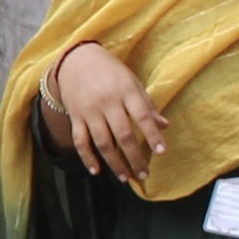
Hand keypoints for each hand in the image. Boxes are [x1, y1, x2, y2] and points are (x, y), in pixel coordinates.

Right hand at [49, 42, 169, 184]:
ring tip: (125, 178)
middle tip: (144, 175)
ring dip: (114, 163)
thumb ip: (146, 105)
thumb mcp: (131, 82)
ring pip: (102, 142)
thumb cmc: (110, 71)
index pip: (142, 116)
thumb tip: (164, 125)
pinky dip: (87, 157)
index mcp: (125, 91)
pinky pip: (80, 141)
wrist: (76, 60)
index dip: (152, 135)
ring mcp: (89, 111)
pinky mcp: (75, 117)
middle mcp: (107, 102)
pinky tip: (96, 170)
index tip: (161, 151)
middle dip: (135, 157)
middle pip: (123, 135)